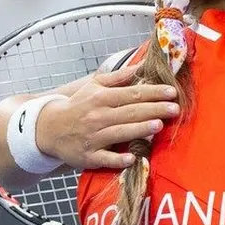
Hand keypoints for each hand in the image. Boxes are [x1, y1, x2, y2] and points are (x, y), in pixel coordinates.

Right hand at [37, 66, 179, 169]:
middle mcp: (97, 116)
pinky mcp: (89, 156)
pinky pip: (105, 158)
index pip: (132, 94)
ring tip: (158, 125)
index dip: (153, 92)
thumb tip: (142, 65)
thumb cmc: (79, 106)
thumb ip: (120, 77)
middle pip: (130, 112)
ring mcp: (93, 137)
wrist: (49, 128)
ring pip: (120, 133)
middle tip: (175, 108)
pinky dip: (118, 159)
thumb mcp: (95, 86)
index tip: (172, 92)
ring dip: (139, 129)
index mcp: (101, 98)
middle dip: (153, 109)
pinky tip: (132, 158)